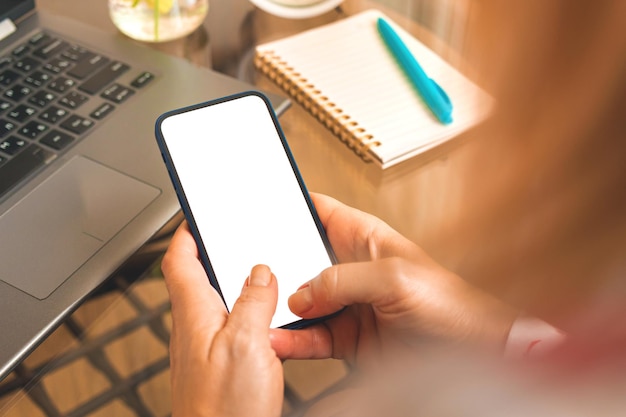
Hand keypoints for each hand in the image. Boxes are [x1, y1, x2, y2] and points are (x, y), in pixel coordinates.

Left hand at [162, 222, 283, 416]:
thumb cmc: (223, 408)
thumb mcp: (247, 342)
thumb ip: (254, 301)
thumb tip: (261, 271)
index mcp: (195, 313)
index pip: (178, 261)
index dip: (185, 234)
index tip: (196, 215)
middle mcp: (195, 328)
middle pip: (196, 278)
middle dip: (213, 255)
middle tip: (234, 237)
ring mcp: (205, 348)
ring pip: (215, 303)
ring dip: (234, 285)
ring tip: (260, 275)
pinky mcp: (218, 365)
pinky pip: (229, 327)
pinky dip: (246, 314)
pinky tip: (267, 322)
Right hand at [270, 193, 517, 364]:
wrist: (470, 352)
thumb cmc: (451, 304)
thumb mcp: (396, 277)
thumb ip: (344, 279)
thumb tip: (304, 292)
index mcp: (364, 238)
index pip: (318, 211)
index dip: (289, 205)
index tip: (261, 207)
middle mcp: (351, 269)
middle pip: (300, 260)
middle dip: (277, 266)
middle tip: (255, 275)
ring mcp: (347, 304)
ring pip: (300, 302)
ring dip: (280, 308)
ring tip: (260, 313)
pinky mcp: (347, 337)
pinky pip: (310, 336)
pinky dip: (292, 340)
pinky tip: (280, 339)